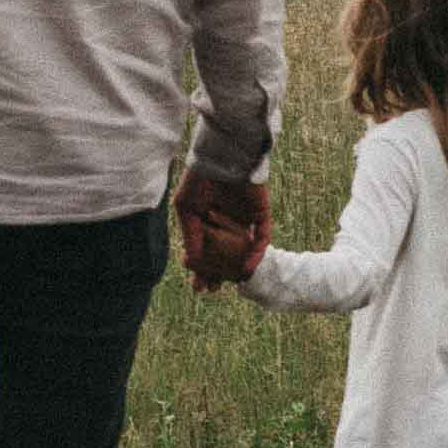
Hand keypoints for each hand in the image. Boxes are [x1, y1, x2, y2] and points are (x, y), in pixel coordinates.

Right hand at [175, 171, 268, 291]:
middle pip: (224, 254)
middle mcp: (226, 222)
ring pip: (243, 249)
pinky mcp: (261, 215)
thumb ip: (190, 234)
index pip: (204, 249)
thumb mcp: (186, 208)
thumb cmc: (199, 180)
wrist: (223, 159)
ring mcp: (244, 220)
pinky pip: (262, 238)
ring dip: (238, 267)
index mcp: (206, 219)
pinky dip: (256, 253)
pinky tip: (247, 267)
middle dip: (218, 272)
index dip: (200, 268)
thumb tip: (191, 260)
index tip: (197, 285)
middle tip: (212, 289)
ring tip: (231, 283)